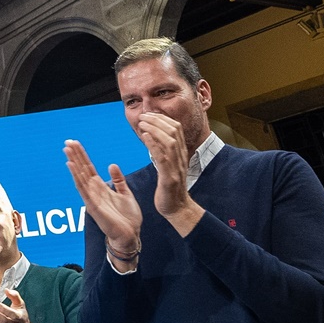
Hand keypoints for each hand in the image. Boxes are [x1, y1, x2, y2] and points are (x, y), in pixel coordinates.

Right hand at [64, 139, 142, 268]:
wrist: (130, 235)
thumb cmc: (128, 218)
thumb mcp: (125, 194)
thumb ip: (118, 180)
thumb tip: (111, 165)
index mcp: (101, 188)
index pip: (89, 168)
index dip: (82, 155)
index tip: (75, 143)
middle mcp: (94, 191)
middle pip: (82, 169)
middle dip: (75, 155)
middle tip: (68, 141)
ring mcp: (91, 198)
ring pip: (80, 176)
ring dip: (73, 162)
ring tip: (67, 149)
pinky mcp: (92, 205)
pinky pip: (82, 188)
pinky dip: (76, 176)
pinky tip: (71, 165)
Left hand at [135, 113, 203, 234]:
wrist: (177, 208)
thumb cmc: (169, 187)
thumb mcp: (169, 165)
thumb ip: (164, 151)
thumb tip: (154, 136)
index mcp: (181, 154)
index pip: (177, 129)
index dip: (164, 118)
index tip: (150, 114)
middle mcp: (181, 158)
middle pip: (174, 131)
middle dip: (158, 120)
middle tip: (143, 115)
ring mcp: (176, 167)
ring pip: (169, 142)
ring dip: (155, 129)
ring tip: (142, 123)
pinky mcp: (169, 178)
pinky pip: (163, 158)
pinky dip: (153, 144)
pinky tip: (144, 136)